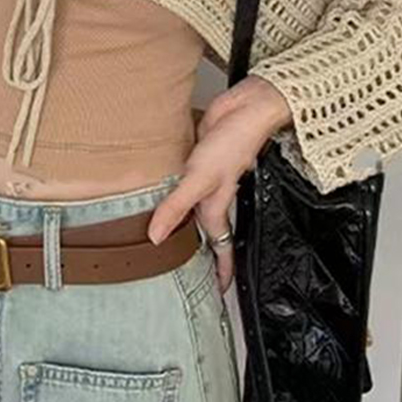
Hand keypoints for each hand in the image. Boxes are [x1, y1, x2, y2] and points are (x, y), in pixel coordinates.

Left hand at [147, 75, 291, 293]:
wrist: (245, 109)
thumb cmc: (233, 144)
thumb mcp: (200, 179)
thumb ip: (176, 206)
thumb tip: (155, 237)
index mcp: (215, 206)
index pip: (220, 247)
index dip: (222, 271)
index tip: (221, 293)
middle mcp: (211, 194)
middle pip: (205, 228)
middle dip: (200, 248)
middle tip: (186, 267)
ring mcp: (205, 175)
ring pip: (193, 202)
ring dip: (183, 214)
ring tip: (167, 228)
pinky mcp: (198, 155)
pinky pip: (184, 176)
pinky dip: (174, 184)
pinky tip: (160, 182)